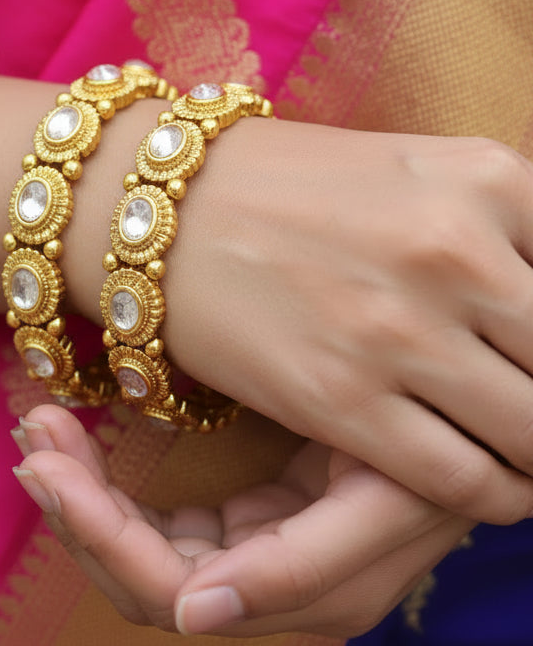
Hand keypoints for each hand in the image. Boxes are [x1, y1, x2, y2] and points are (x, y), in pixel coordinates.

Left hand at [12, 405, 473, 638]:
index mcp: (287, 596)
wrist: (455, 424)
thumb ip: (299, 574)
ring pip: (136, 544)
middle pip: (134, 571)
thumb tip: (192, 621)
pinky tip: (80, 439)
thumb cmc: (434, 460)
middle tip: (32, 429)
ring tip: (41, 425)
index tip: (47, 463)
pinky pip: (155, 517)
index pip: (163, 587)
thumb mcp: (383, 513)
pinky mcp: (242, 523)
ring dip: (83, 487)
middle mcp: (253, 588)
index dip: (98, 531)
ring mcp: (243, 555)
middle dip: (75, 503)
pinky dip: (111, 479)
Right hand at [156, 119, 532, 523]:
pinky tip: (479, 475)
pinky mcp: (340, 399)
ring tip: (512, 443)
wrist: (167, 210)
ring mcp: (395, 331)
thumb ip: (508, 225)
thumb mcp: (417, 169)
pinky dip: (494, 495)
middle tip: (523, 397)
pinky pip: (467, 482)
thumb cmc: (289, 186)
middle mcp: (453, 252)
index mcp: (487, 178)